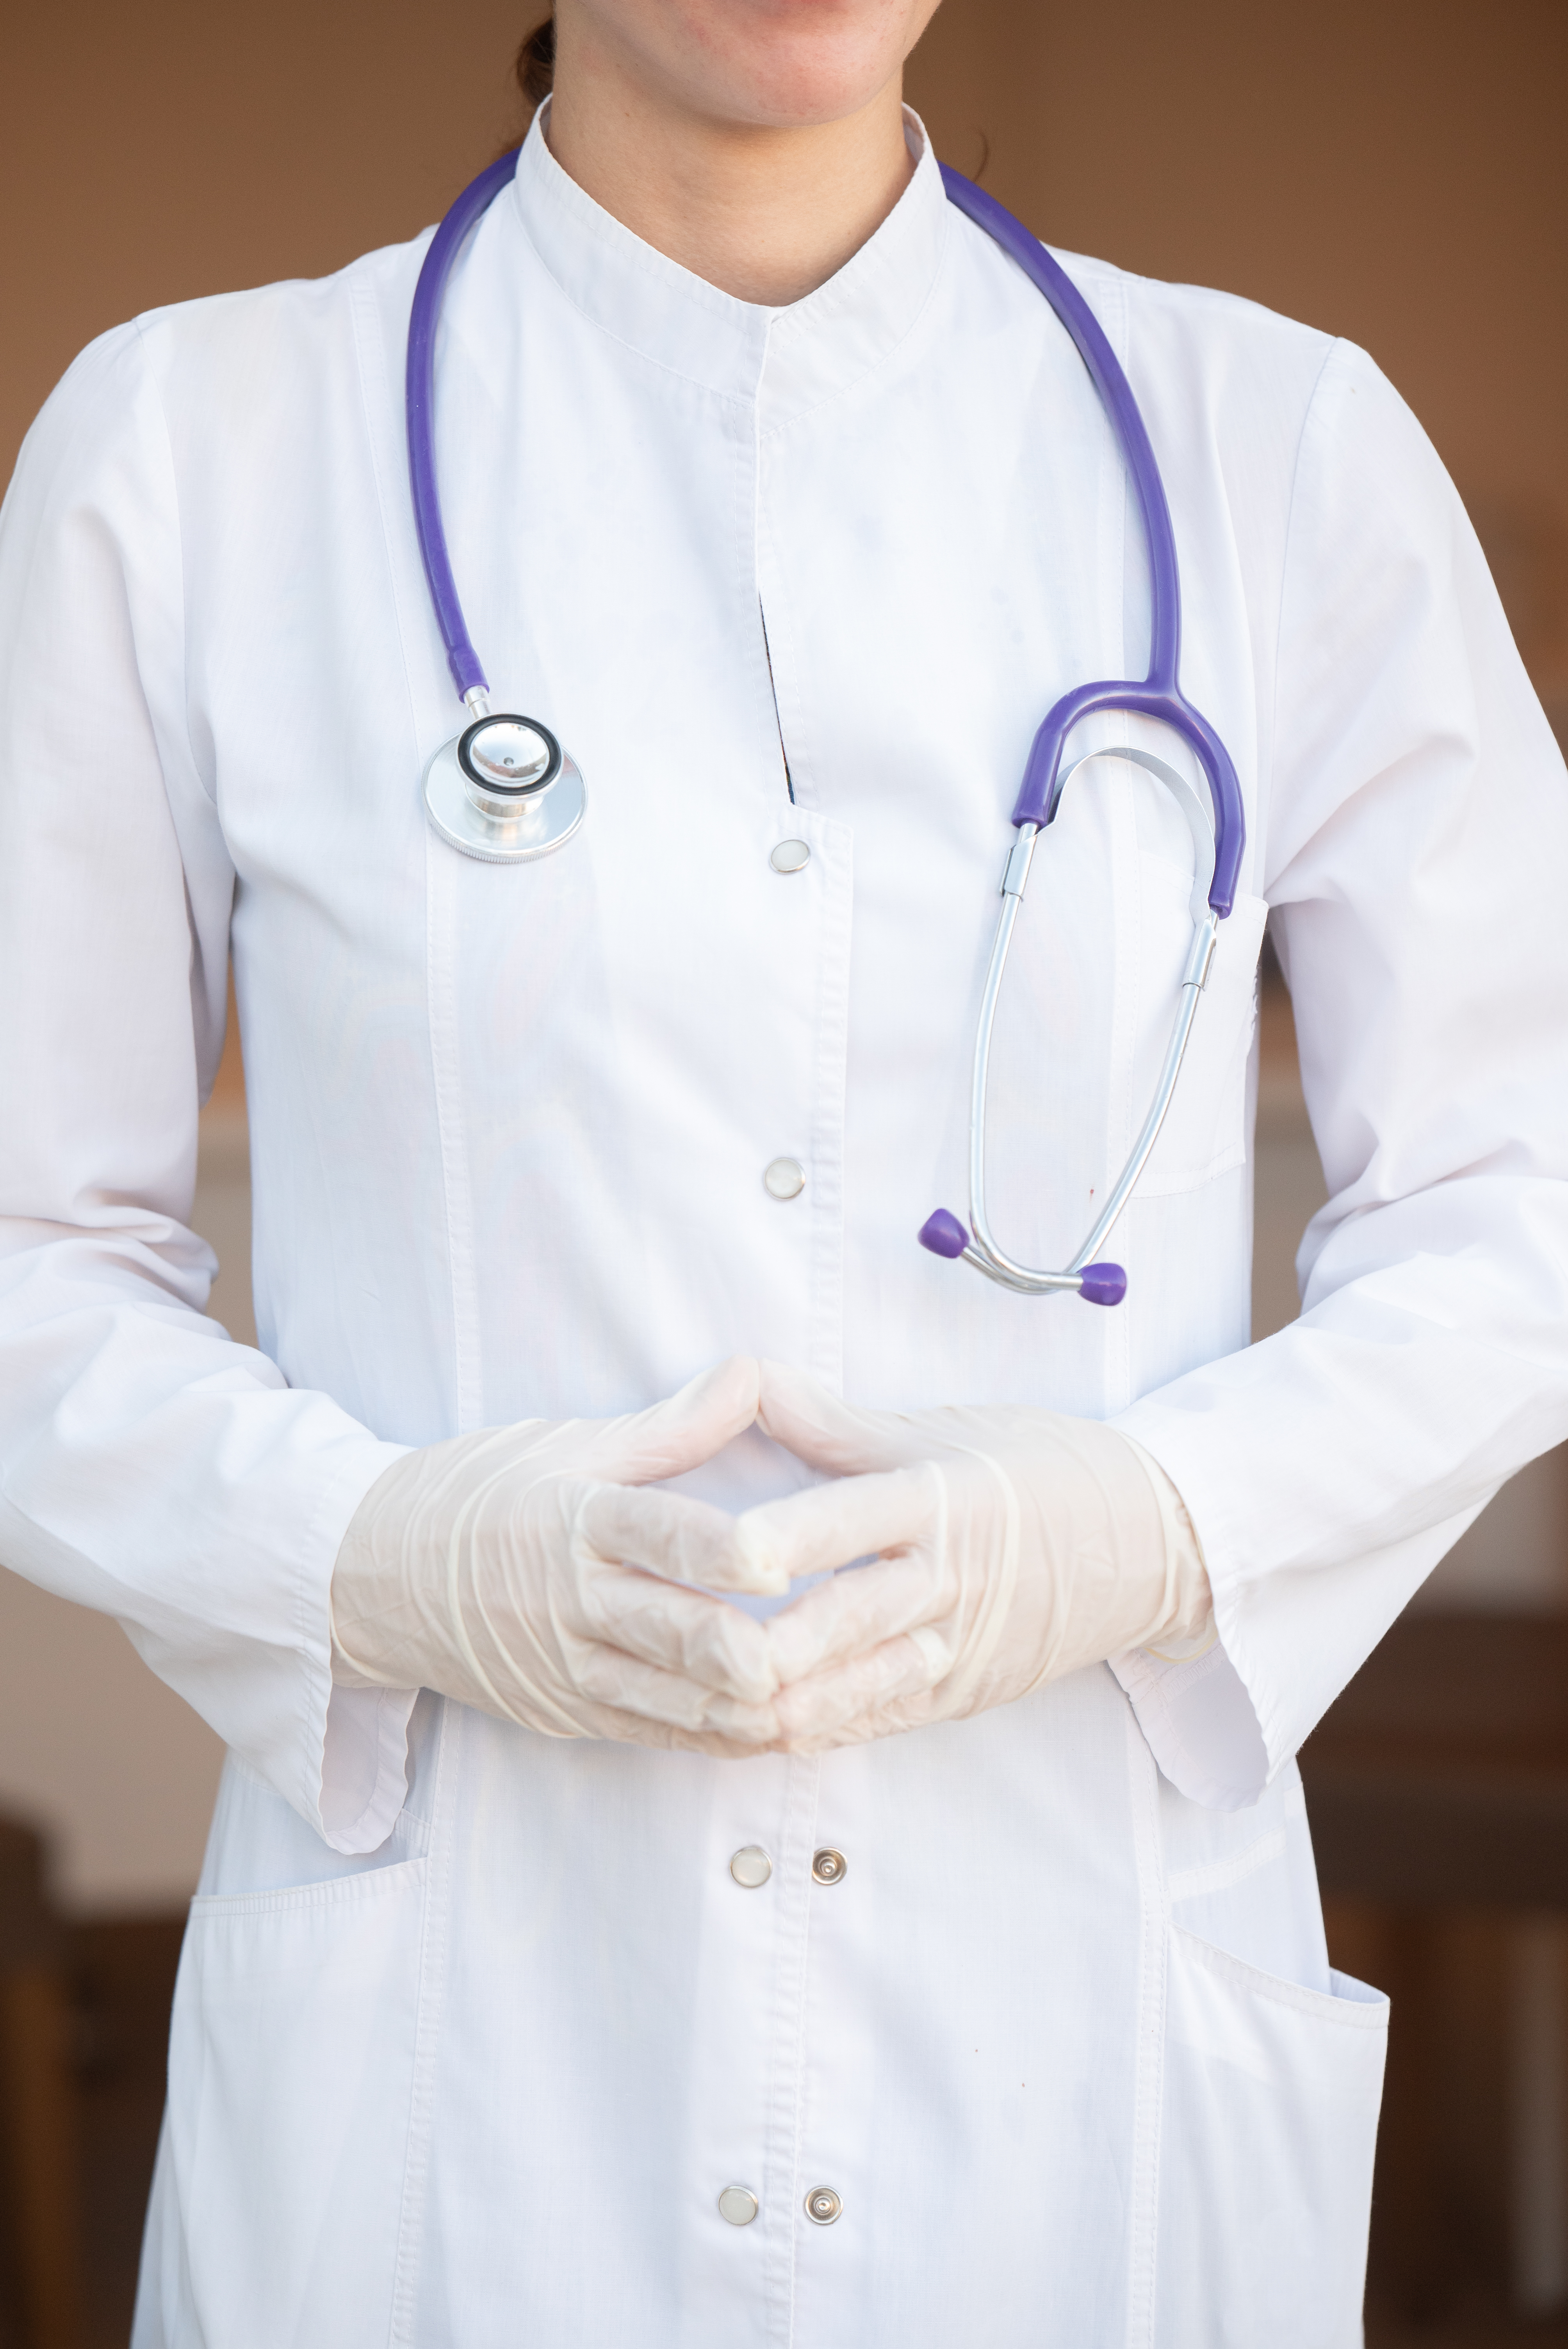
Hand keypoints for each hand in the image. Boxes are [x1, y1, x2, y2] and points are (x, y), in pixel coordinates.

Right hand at [330, 1359, 788, 1755]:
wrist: (371, 1576)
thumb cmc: (478, 1494)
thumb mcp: (566, 1444)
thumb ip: (670, 1424)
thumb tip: (751, 1371)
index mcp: (572, 1521)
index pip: (655, 1534)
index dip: (718, 1550)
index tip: (776, 1557)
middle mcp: (569, 1602)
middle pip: (672, 1633)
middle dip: (745, 1650)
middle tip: (818, 1649)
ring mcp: (566, 1668)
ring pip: (671, 1701)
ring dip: (746, 1705)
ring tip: (820, 1696)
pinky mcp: (566, 1713)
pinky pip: (652, 1733)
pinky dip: (716, 1736)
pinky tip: (774, 1727)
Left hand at [741, 1363, 1210, 1750]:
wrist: (1151, 1540)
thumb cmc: (1040, 1468)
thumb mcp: (941, 1431)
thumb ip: (834, 1422)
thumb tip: (745, 1377)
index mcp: (942, 1501)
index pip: (855, 1520)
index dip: (793, 1537)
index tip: (735, 1549)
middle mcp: (950, 1580)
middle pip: (853, 1619)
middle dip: (775, 1646)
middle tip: (698, 1656)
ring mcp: (959, 1647)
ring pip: (864, 1685)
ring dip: (788, 1703)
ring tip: (712, 1708)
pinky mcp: (963, 1694)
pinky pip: (883, 1718)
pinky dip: (822, 1727)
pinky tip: (761, 1732)